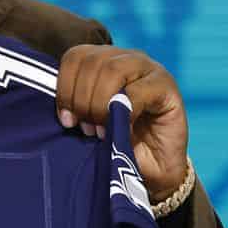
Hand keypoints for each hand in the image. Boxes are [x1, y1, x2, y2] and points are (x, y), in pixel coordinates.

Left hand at [55, 45, 189, 201]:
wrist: (151, 170)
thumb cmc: (115, 143)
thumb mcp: (88, 122)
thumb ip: (75, 106)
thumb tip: (61, 109)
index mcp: (103, 61)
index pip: (75, 56)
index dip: (65, 87)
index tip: (66, 120)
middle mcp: (125, 58)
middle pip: (92, 62)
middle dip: (82, 100)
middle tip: (86, 128)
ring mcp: (148, 68)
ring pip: (112, 70)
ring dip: (100, 104)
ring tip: (101, 131)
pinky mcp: (166, 86)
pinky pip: (137, 91)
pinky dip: (124, 114)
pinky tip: (122, 131)